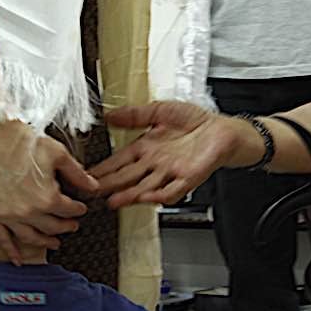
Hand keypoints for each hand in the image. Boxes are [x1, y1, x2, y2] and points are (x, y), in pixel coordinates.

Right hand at [0, 114, 93, 261]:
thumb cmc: (22, 140)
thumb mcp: (58, 154)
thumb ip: (77, 174)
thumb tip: (93, 186)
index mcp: (47, 198)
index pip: (69, 210)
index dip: (78, 209)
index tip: (81, 208)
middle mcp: (27, 212)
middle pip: (52, 226)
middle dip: (65, 226)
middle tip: (72, 226)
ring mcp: (7, 215)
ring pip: (30, 236)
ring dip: (44, 241)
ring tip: (53, 242)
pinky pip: (2, 238)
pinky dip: (11, 251)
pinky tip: (18, 259)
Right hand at [92, 101, 240, 207]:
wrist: (223, 129)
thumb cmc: (195, 121)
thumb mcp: (160, 110)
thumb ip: (135, 115)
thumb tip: (109, 115)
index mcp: (146, 147)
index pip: (119, 160)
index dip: (104, 168)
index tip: (87, 175)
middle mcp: (156, 163)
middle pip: (128, 177)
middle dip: (109, 185)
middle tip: (92, 192)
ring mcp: (170, 172)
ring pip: (145, 187)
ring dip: (129, 195)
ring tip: (113, 200)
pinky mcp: (188, 177)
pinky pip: (171, 190)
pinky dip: (159, 195)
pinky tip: (146, 198)